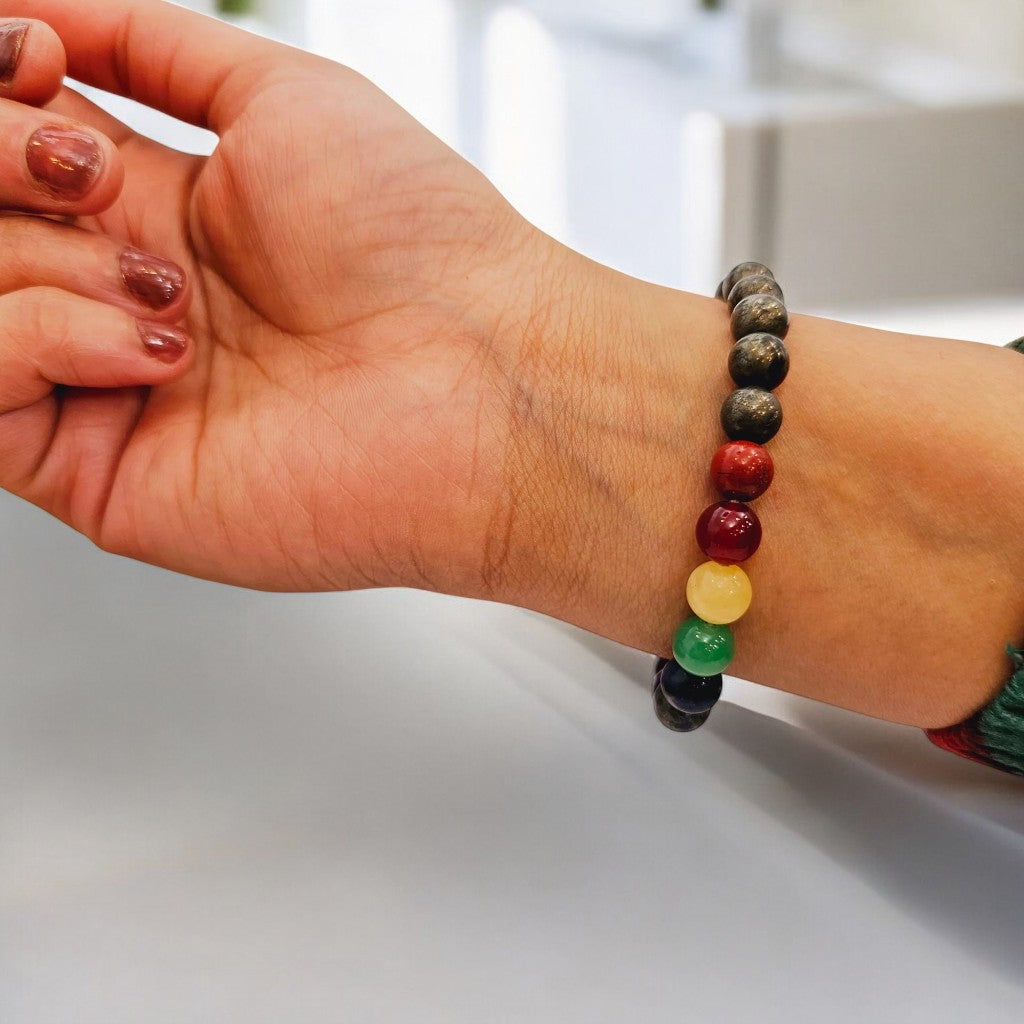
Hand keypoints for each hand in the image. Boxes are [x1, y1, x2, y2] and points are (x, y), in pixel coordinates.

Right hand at [0, 0, 577, 594]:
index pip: (7, 146)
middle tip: (106, 178)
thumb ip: (151, 46)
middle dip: (5, 161)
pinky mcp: (99, 476)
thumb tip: (39, 9)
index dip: (1, 92)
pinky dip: (35, 338)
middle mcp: (119, 298)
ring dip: (48, 259)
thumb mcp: (283, 96)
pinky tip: (154, 350)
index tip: (42, 65)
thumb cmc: (421, 246)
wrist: (483, 378)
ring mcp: (104, 389)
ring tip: (169, 288)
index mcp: (157, 215)